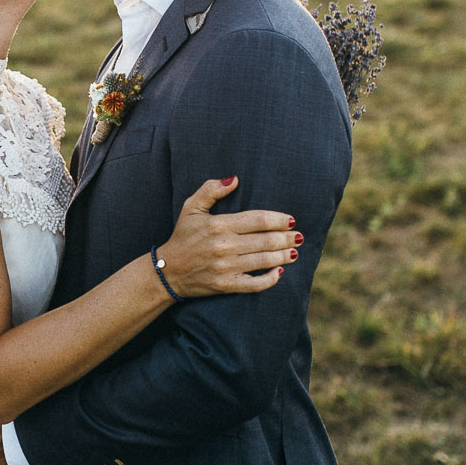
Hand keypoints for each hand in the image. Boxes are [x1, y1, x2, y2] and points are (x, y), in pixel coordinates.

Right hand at [154, 176, 299, 297]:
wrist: (167, 271)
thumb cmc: (182, 236)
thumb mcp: (191, 208)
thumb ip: (211, 190)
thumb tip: (234, 179)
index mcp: (219, 225)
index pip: (257, 220)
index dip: (278, 219)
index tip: (290, 220)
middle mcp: (224, 246)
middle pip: (265, 240)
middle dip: (287, 238)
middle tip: (299, 237)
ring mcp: (226, 267)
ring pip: (264, 261)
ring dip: (283, 256)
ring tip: (295, 252)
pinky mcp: (226, 285)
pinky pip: (254, 285)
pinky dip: (270, 279)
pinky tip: (279, 273)